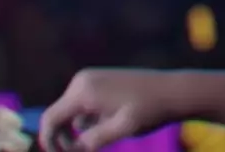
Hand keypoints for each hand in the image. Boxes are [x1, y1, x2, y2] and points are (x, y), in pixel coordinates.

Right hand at [38, 68, 184, 150]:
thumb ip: (94, 140)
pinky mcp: (100, 82)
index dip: (50, 143)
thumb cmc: (150, 109)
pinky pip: (85, 107)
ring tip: (107, 139)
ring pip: (72, 114)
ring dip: (80, 132)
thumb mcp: (122, 128)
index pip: (50, 119)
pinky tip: (113, 125)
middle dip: (64, 139)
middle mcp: (82, 81)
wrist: (174, 90)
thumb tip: (73, 149)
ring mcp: (91, 80)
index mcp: (84, 91)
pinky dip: (90, 122)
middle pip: (57, 116)